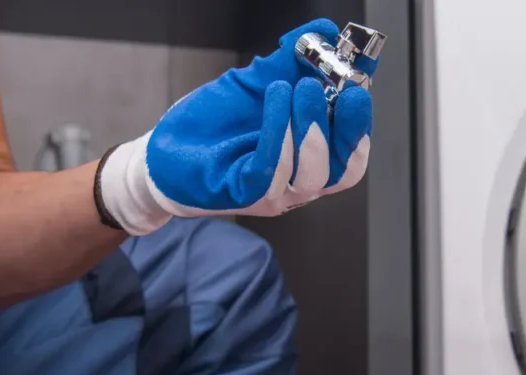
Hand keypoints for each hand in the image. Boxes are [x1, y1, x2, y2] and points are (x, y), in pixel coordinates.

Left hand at [96, 19, 373, 235]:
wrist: (165, 149)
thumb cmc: (215, 123)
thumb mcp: (259, 82)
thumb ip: (294, 59)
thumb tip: (327, 29)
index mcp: (310, 159)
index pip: (351, 152)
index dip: (360, 121)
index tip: (359, 84)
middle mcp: (297, 183)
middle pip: (340, 170)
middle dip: (340, 126)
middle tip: (324, 85)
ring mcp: (271, 194)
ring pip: (309, 174)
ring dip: (306, 125)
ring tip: (291, 87)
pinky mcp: (240, 194)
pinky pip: (268, 170)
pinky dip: (276, 132)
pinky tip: (271, 99)